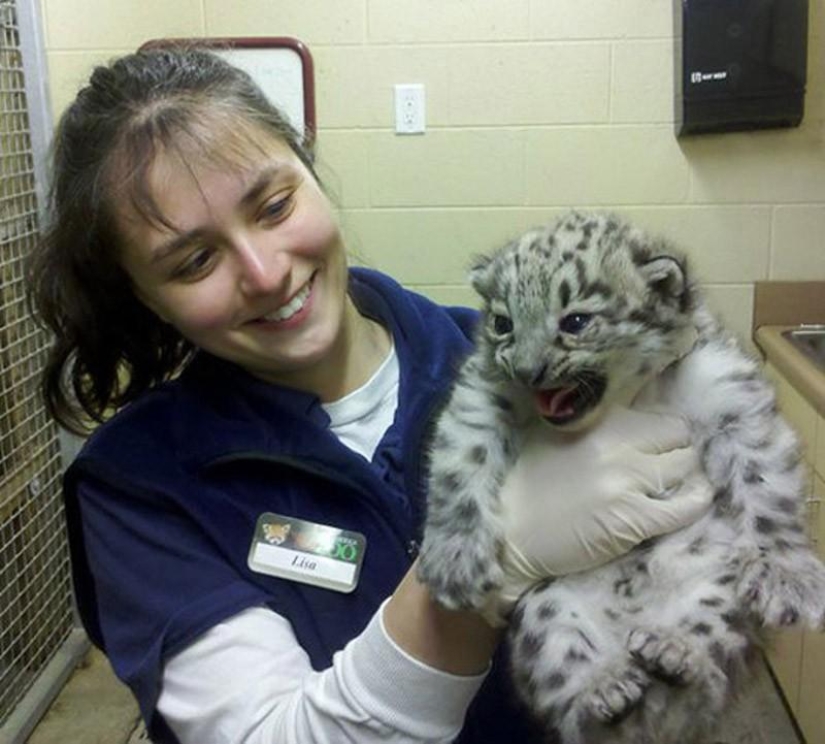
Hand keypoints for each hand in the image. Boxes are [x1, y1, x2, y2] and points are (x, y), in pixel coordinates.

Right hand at [483, 406, 712, 623]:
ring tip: (671, 490)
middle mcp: (617, 442)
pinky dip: (694, 504)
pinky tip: (689, 505)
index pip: (657, 416)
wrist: (505, 532)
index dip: (660, 435)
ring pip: (687, 467)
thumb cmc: (523, 483)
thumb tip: (631, 420)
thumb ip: (591, 421)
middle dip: (676, 452)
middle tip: (663, 470)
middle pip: (679, 436)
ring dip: (683, 478)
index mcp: (598, 418)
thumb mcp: (552, 434)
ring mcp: (627, 480)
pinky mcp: (633, 518)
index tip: (654, 449)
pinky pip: (687, 506)